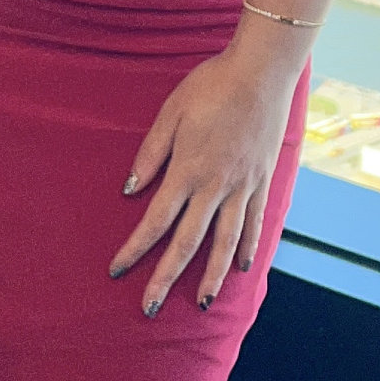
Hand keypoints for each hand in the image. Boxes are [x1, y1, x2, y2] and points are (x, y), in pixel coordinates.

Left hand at [109, 31, 303, 314]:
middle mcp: (215, 187)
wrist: (261, 72)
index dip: (135, 248)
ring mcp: (243, 187)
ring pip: (224, 242)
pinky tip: (242, 268)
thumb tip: (129, 189)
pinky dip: (247, 248)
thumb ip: (151, 153)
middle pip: (187, 242)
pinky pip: (255, 224)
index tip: (117, 271)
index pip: (155, 221)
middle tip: (149, 308)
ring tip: (200, 303)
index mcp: (187, 171)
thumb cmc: (211, 86)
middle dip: (165, 278)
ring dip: (210, 276)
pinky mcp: (263, 182)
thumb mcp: (171, 113)